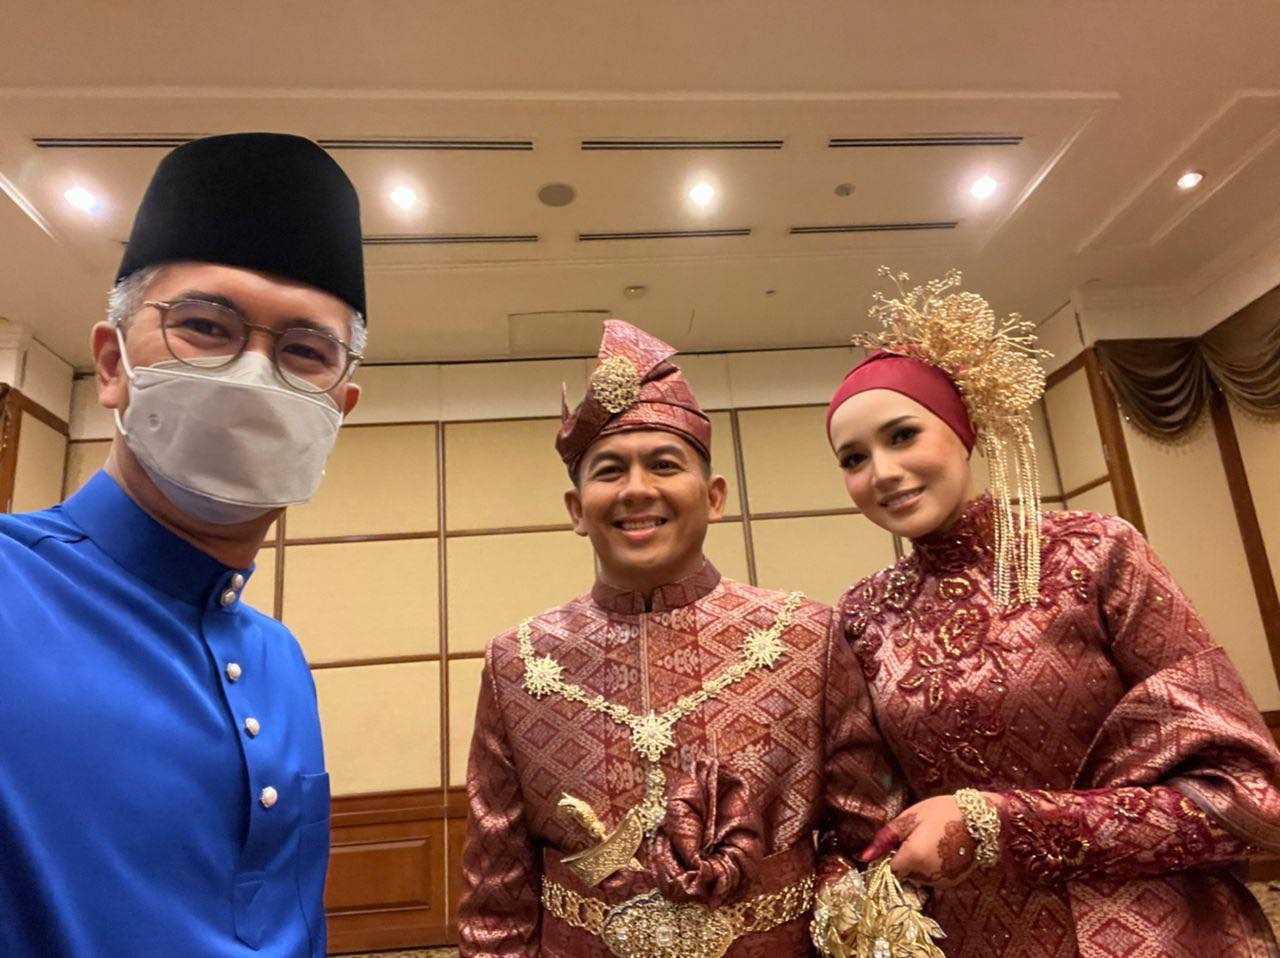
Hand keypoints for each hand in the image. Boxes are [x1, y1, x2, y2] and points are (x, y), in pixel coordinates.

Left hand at [858, 794, 986, 887]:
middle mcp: (926, 876)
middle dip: (905, 858)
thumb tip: (864, 857)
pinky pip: (932, 879)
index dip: (891, 855)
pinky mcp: (951, 884)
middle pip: (903, 873)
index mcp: (912, 858)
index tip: (898, 842)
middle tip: (919, 836)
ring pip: (917, 877)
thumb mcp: (909, 819)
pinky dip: (932, 868)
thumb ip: (885, 839)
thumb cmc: (942, 812)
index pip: (889, 868)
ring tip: (933, 841)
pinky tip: (942, 850)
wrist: (980, 820)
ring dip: (918, 864)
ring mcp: (940, 882)